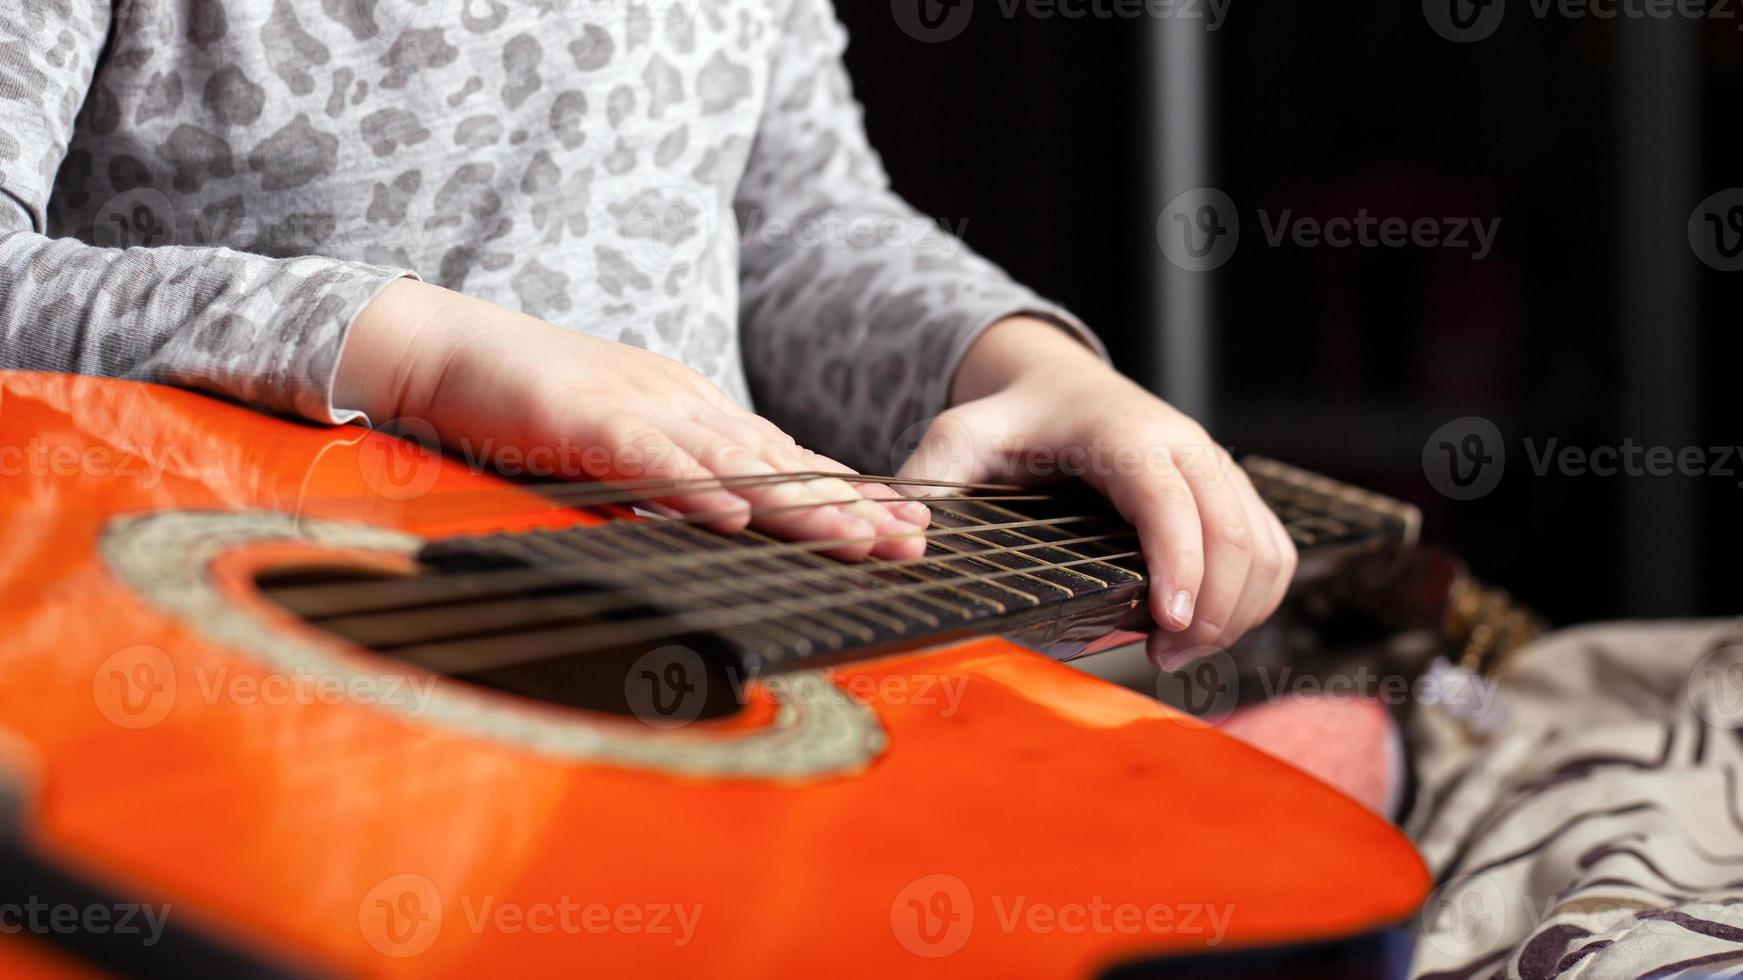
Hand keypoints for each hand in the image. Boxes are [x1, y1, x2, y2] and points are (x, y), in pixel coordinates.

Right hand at [335, 279, 927, 560]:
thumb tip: (725, 518)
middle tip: (912, 541)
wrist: (442, 347)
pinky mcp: (585, 420)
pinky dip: (696, 488)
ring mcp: (636, 407)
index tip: (904, 523)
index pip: (784, 455)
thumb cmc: (525, 400)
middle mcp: (679, 402)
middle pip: (779, 460)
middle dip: (850, 505)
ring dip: (799, 503)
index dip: (846, 491)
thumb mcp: (616, 440)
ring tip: (857, 539)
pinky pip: (650, 459)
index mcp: (689, 407)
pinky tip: (739, 516)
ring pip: (733, 461)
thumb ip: (669, 474)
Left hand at [896, 316, 1296, 660]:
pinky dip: (1257, 599)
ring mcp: (1219, 471)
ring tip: (1178, 652)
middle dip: (1212, 609)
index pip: (1171, 502)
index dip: (1180, 564)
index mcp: (1128, 436)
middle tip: (1164, 659)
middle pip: (1233, 535)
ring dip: (1238, 612)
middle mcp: (1187, 448)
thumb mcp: (963, 434)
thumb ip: (933, 476)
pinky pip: (1275, 552)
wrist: (1063, 383)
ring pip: (1265, 549)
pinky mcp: (1235, 493)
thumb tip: (909, 536)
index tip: (1167, 624)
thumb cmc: (1015, 416)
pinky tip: (1207, 629)